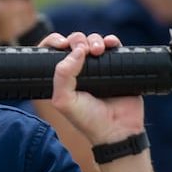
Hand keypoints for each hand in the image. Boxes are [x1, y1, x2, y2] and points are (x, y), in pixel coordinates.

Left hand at [42, 31, 143, 145]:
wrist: (118, 131)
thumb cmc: (89, 120)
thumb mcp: (64, 101)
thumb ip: (62, 76)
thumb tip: (76, 51)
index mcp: (63, 77)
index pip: (53, 51)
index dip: (54, 41)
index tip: (61, 43)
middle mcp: (79, 70)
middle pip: (74, 42)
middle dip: (77, 40)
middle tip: (84, 50)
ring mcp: (98, 67)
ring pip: (93, 41)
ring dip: (94, 39)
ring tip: (98, 51)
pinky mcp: (117, 66)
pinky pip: (113, 46)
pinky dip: (111, 40)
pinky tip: (110, 44)